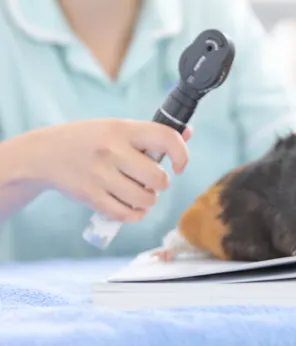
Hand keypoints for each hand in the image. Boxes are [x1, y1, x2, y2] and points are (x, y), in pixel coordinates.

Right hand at [17, 119, 191, 222]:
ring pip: (145, 199)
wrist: (43, 154)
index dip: (182, 155)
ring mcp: (99, 175)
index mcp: (122, 128)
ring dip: (149, 200)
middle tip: (151, 180)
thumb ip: (152, 133)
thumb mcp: (117, 128)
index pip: (166, 139)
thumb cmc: (89, 140)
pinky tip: (131, 205)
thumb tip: (189, 132)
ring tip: (139, 192)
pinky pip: (127, 214)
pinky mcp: (90, 196)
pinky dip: (135, 214)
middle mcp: (112, 150)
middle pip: (158, 178)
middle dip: (161, 183)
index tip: (180, 166)